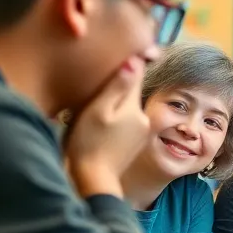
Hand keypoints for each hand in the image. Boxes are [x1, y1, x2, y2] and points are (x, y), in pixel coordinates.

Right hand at [64, 56, 150, 198]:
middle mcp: (143, 118)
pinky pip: (124, 122)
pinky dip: (113, 119)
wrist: (93, 180)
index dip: (126, 63)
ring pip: (125, 108)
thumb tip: (136, 61)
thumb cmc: (89, 144)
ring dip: (112, 104)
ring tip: (92, 107)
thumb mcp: (99, 110)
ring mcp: (139, 133)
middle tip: (94, 85)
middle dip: (114, 87)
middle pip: (129, 92)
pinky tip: (98, 125)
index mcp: (135, 107)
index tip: (118, 51)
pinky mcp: (132, 144)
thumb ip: (117, 86)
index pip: (135, 75)